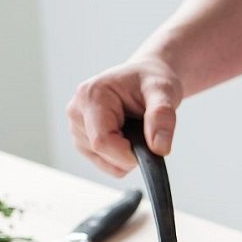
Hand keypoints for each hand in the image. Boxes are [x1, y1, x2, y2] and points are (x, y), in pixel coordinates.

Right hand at [66, 57, 182, 176]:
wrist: (146, 78)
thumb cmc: (151, 80)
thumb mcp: (164, 91)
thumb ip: (162, 116)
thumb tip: (159, 148)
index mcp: (91, 96)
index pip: (102, 141)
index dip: (129, 154)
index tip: (150, 148)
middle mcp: (77, 111)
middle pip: (102, 153)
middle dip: (130, 154)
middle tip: (147, 132)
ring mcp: (77, 127)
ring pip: (103, 162)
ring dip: (126, 156)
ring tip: (135, 130)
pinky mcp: (82, 139)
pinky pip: (104, 164)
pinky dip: (121, 159)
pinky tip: (128, 137)